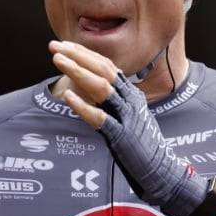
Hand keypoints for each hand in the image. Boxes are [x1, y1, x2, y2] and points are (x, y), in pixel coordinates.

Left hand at [49, 40, 209, 215]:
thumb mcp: (129, 116)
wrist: (161, 170)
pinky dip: (83, 106)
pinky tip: (67, 97)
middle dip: (77, 56)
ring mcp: (126, 117)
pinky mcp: (121, 136)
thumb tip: (90, 87)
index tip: (64, 45)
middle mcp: (130, 99)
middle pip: (103, 70)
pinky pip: (100, 119)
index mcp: (131, 93)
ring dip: (78, 72)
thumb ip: (113, 101)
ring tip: (58, 61)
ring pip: (101, 87)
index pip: (107, 65)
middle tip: (54, 46)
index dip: (84, 53)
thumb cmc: (141, 144)